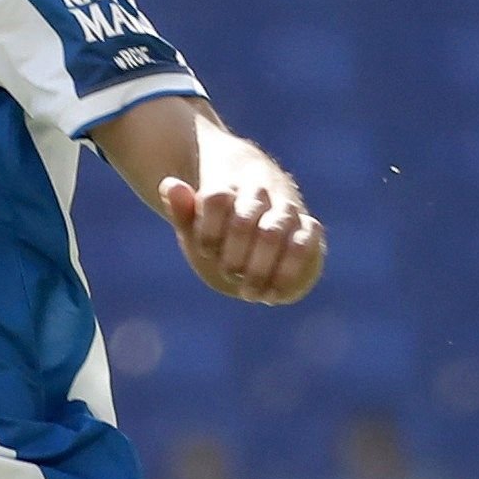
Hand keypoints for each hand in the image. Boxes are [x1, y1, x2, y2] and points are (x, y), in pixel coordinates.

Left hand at [157, 173, 324, 304]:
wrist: (262, 230)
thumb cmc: (222, 230)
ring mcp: (287, 209)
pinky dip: (288, 270)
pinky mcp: (309, 228)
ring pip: (274, 232)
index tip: (206, 251)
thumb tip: (169, 184)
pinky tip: (273, 294)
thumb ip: (184, 209)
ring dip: (259, 268)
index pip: (217, 199)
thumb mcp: (198, 223)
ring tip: (249, 293)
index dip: (209, 230)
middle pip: (244, 220)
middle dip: (233, 256)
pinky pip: (306, 242)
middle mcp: (261, 193)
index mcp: (230, 186)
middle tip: (228, 274)